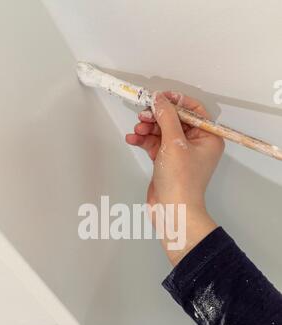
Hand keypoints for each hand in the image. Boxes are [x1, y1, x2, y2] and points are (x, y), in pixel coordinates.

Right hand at [126, 91, 224, 265]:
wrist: (172, 210)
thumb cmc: (181, 181)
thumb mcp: (174, 143)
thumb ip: (166, 117)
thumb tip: (159, 99)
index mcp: (208, 137)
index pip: (193, 110)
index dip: (176, 101)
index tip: (159, 98)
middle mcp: (196, 144)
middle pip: (174, 119)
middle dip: (157, 116)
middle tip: (143, 114)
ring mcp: (180, 153)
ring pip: (162, 131)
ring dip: (147, 128)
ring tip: (137, 130)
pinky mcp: (166, 162)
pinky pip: (154, 144)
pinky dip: (143, 140)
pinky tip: (132, 138)